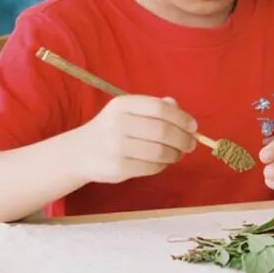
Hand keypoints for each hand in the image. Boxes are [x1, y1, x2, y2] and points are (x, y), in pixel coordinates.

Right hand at [76, 95, 196, 183]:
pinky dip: (163, 165)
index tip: (193, 127)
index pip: (159, 108)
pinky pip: (151, 167)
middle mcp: (118, 123)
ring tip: (178, 154)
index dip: (181, 118)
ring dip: (175, 154)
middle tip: (191, 144)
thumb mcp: (129, 111)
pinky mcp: (118, 168)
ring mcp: (116, 147)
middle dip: (183, 139)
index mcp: (123, 104)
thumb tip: (180, 110)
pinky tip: (162, 162)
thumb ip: (154, 107)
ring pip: (160, 151)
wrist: (80, 153)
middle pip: (162, 130)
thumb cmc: (112, 129)